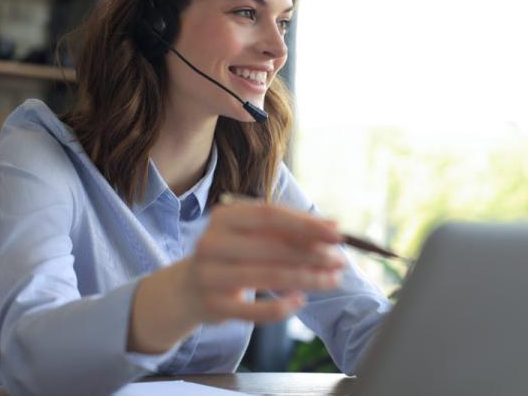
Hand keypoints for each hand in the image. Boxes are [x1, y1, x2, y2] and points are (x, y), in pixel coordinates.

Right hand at [180, 202, 345, 323]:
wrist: (187, 289)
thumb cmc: (232, 256)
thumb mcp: (251, 235)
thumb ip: (287, 231)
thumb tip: (332, 228)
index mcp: (224, 217)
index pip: (270, 215)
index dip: (306, 224)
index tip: (338, 232)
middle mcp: (212, 243)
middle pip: (272, 247)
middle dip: (312, 254)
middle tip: (340, 260)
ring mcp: (210, 275)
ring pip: (267, 277)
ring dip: (307, 279)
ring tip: (332, 280)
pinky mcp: (213, 306)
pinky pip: (254, 311)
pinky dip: (282, 307)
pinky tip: (301, 301)